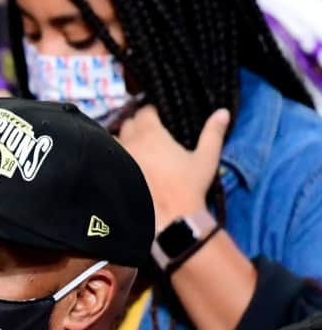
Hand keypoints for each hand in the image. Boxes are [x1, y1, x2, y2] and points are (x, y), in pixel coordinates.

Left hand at [116, 104, 230, 229]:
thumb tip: (223, 111)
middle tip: (146, 132)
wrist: (169, 218)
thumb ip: (213, 133)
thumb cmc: (188, 187)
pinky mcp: (110, 174)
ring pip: (113, 139)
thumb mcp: (206, 158)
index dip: (150, 112)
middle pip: (127, 123)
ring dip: (121, 139)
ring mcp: (117, 159)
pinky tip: (120, 163)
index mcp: (151, 134)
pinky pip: (105, 158)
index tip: (156, 116)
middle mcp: (130, 143)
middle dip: (136, 124)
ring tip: (132, 147)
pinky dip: (111, 156)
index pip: (144, 112)